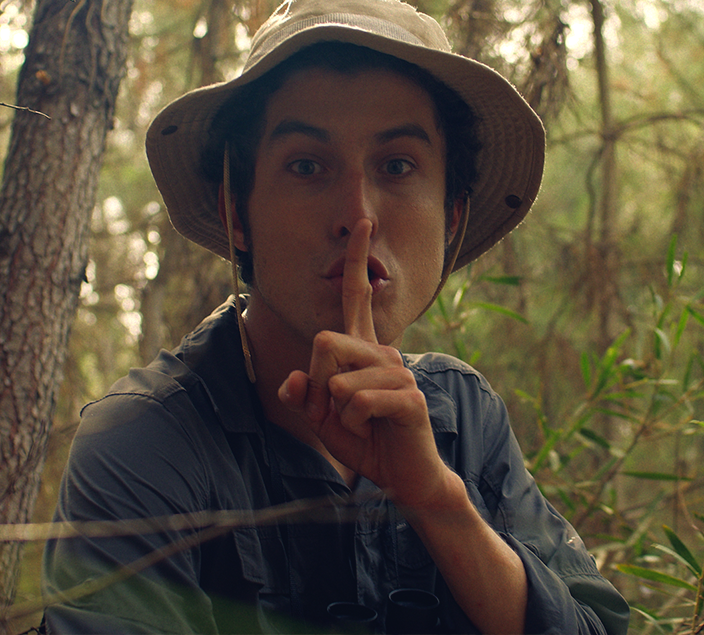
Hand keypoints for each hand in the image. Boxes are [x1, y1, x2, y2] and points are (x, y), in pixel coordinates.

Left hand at [278, 219, 451, 507]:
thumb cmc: (365, 442)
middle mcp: (383, 353)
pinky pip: (359, 401)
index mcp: (363, 350)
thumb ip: (304, 395)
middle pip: (325, 343)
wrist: (402, 479)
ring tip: (359, 425)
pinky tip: (370, 430)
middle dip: (317, 387)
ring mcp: (399, 373)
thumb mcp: (321, 418)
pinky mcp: (409, 398)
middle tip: (336, 412)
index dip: (356, 260)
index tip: (362, 223)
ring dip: (337, 414)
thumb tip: (293, 381)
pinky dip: (352, 423)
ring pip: (340, 379)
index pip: (357, 297)